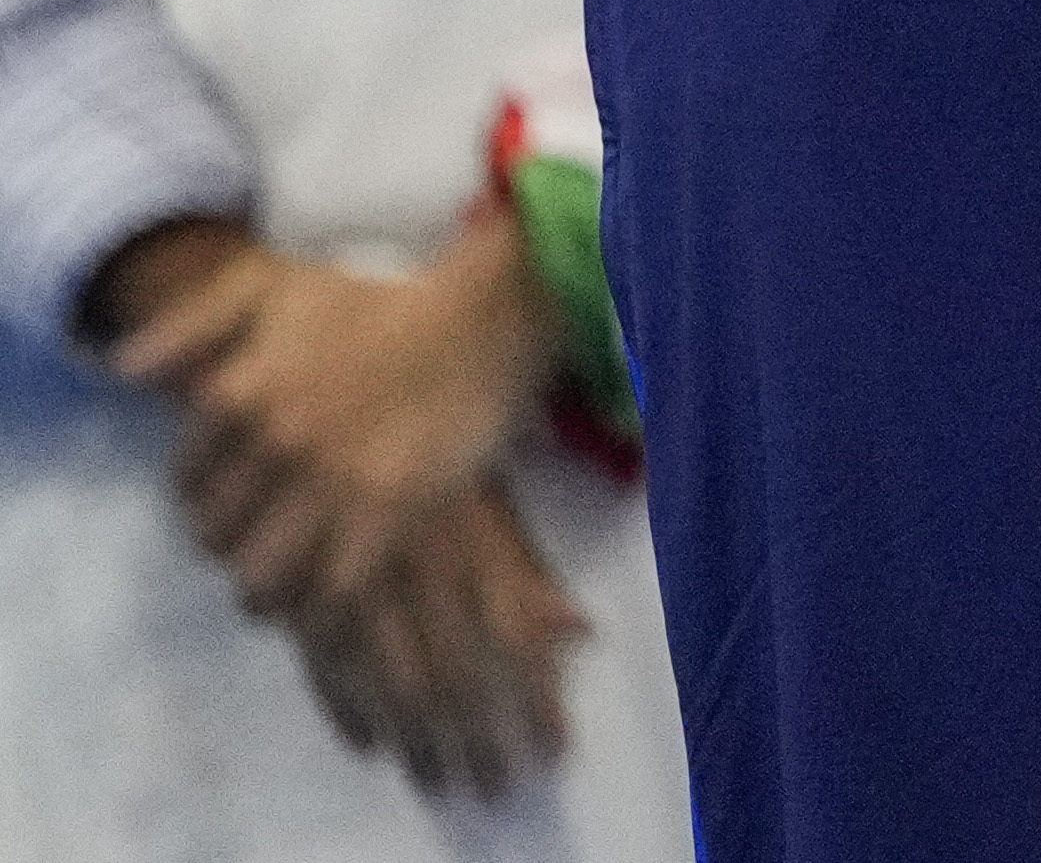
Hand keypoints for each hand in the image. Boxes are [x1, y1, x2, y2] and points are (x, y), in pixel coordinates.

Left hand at [118, 211, 547, 618]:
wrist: (489, 301)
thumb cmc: (379, 288)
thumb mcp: (271, 284)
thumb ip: (189, 325)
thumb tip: (120, 371)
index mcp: (238, 394)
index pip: (184, 484)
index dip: (201, 498)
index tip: (228, 498)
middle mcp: (276, 444)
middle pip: (217, 537)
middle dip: (231, 543)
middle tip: (258, 538)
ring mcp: (334, 482)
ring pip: (264, 577)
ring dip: (266, 589)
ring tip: (282, 582)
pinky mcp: (393, 511)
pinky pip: (333, 591)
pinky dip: (320, 606)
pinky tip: (328, 595)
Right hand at [275, 480, 579, 801]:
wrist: (355, 398)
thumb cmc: (442, 449)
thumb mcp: (499, 507)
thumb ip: (532, 575)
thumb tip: (583, 632)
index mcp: (479, 553)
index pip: (519, 651)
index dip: (537, 708)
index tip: (552, 756)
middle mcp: (423, 577)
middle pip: (455, 685)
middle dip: (476, 746)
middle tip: (491, 791)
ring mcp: (363, 586)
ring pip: (391, 687)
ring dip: (417, 744)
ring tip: (439, 784)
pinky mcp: (306, 587)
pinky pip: (325, 666)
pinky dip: (346, 713)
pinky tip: (368, 747)